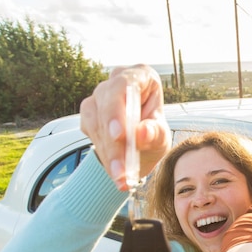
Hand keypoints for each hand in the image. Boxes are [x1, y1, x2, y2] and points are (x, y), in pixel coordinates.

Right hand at [80, 64, 170, 189]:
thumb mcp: (162, 137)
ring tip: (120, 176)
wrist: (139, 150)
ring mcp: (100, 96)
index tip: (118, 135)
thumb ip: (154, 134)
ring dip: (107, 152)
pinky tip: (114, 169)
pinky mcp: (89, 113)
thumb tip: (142, 133)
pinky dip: (103, 154)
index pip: (125, 85)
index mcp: (142, 76)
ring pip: (95, 121)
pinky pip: (90, 133)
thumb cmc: (153, 134)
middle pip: (106, 104)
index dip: (118, 110)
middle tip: (120, 167)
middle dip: (112, 140)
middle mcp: (118, 81)